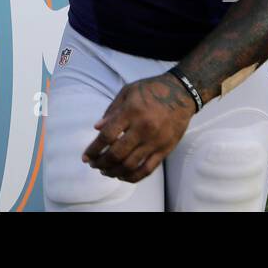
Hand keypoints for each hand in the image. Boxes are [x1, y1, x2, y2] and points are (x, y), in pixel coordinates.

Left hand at [82, 74, 196, 182]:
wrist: (181, 94)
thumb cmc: (151, 90)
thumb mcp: (128, 92)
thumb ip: (112, 111)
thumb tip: (97, 128)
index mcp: (131, 112)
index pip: (107, 136)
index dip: (94, 149)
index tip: (86, 157)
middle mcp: (143, 129)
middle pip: (117, 153)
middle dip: (101, 162)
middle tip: (94, 165)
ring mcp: (155, 142)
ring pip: (131, 165)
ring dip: (114, 172)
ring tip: (105, 171)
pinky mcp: (165, 150)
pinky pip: (147, 169)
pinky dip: (133, 177)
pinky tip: (122, 176)